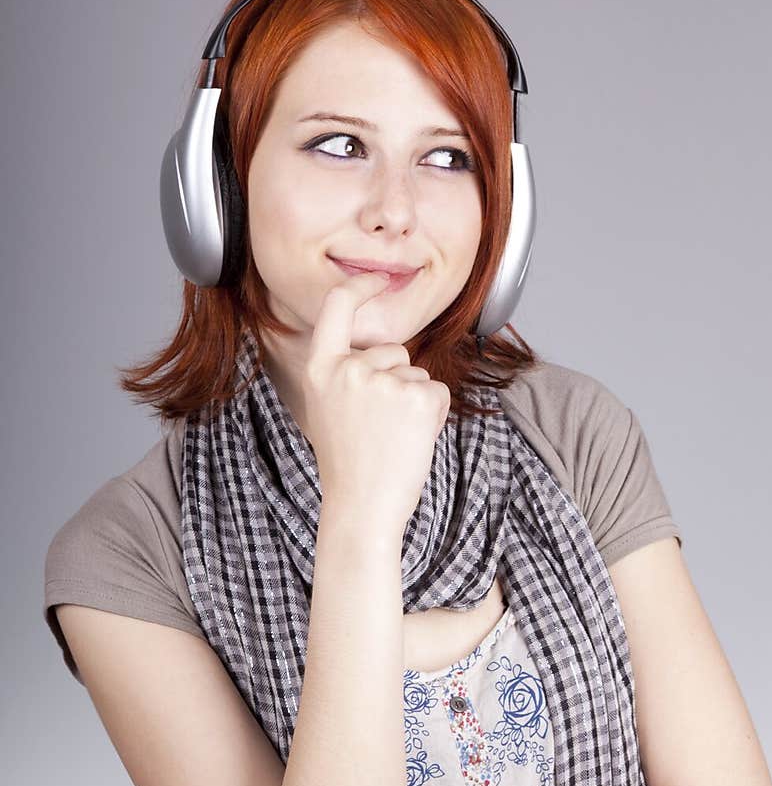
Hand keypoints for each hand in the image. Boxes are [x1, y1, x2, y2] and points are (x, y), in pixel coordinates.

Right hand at [300, 270, 450, 534]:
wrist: (362, 507)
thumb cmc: (350, 464)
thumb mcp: (332, 409)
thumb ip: (350, 374)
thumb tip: (386, 353)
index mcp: (321, 368)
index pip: (337, 308)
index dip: (359, 286)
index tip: (376, 279)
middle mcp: (348, 368)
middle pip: (393, 351)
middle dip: (397, 380)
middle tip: (380, 428)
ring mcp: (382, 381)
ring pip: (417, 374)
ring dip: (415, 401)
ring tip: (393, 437)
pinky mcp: (415, 397)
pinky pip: (437, 392)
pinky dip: (433, 416)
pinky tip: (412, 439)